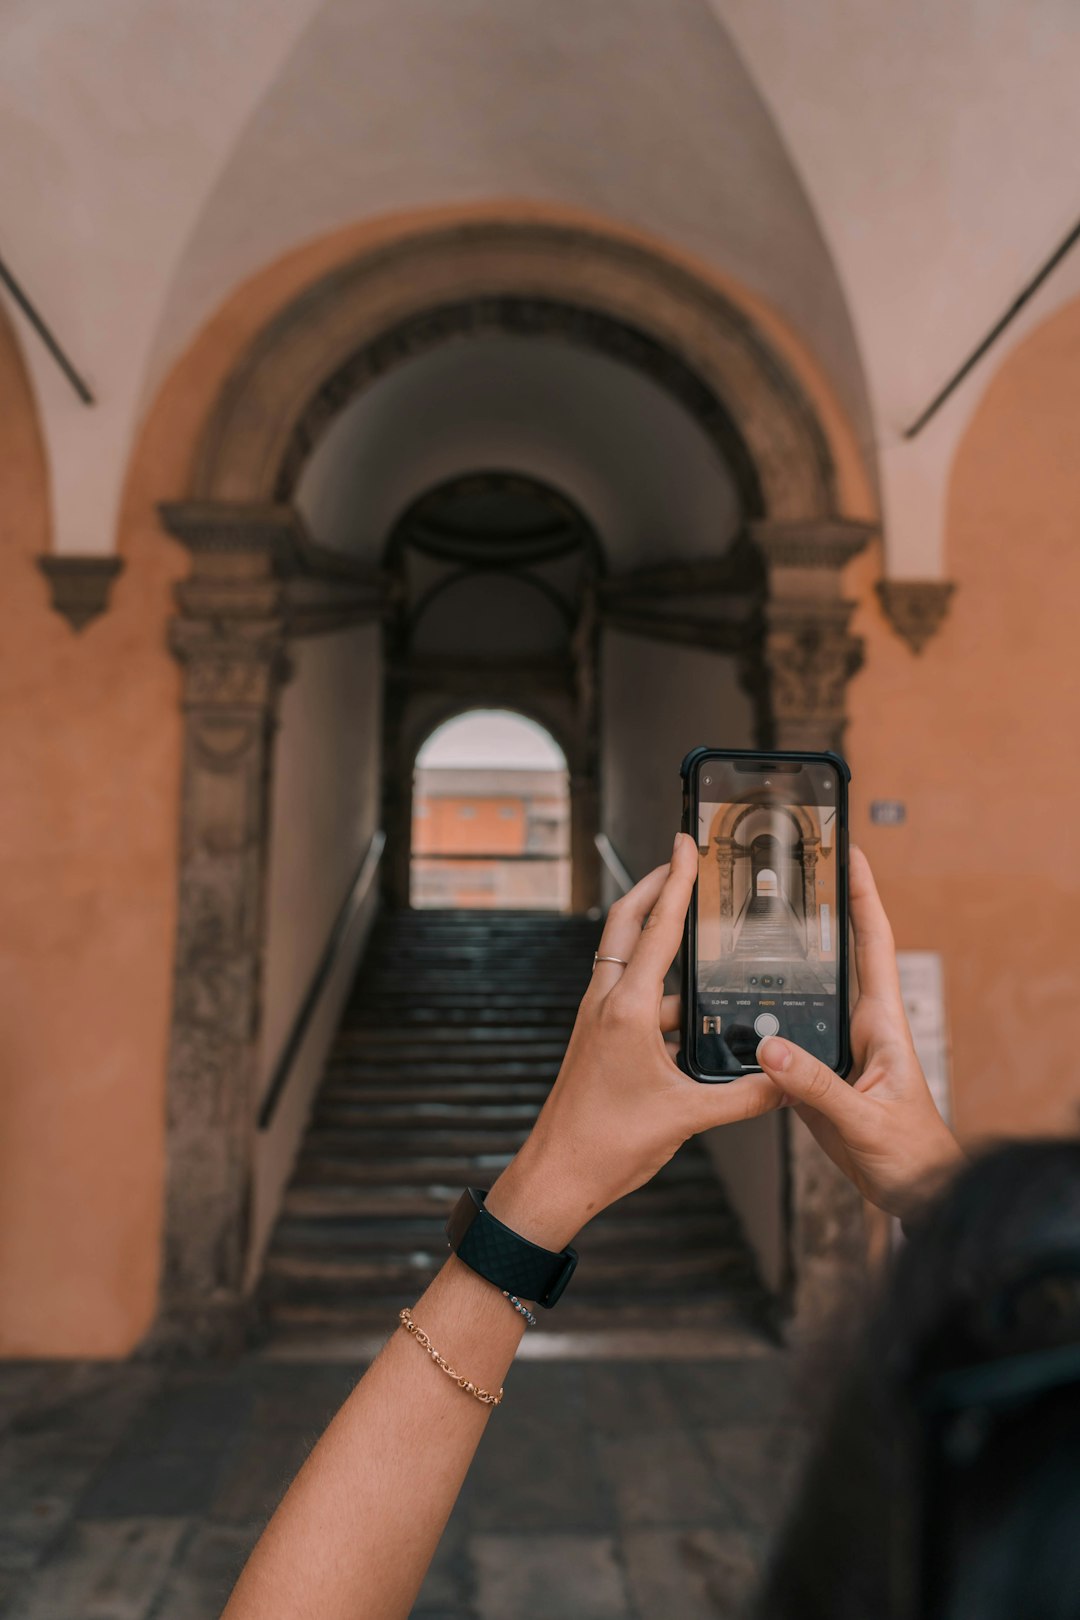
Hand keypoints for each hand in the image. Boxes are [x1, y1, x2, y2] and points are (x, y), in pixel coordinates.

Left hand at [487, 833, 781, 1246]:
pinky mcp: (599, 1039)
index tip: (685, 843)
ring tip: (697, 929)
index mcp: (626, 1009)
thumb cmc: (607, 1145)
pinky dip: (660, 987)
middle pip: (627, 924)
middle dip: (655, 887)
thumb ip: (746, 1096)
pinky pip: (631, 995)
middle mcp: (607, 1003)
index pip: (656, 928)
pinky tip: (691, 1009)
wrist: (557, 1176)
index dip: (676, 880)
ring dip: (657, 937)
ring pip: (627, 959)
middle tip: (681, 860)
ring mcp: (598, 1019)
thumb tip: (788, 1080)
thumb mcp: (687, 1117)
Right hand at [755, 846, 963, 1219]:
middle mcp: (860, 1027)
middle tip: (792, 873)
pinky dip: (761, 1021)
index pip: (874, 944)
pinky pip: (784, 1038)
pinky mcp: (816, 1076)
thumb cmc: (913, 1155)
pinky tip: (736, 1012)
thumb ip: (816, 1086)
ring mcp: (836, 1049)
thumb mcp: (864, 1120)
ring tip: (752, 927)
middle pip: (838, 956)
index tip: (849, 855)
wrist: (914, 1194)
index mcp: (882, 1023)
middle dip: (819, 911)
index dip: (863, 896)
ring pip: (804, 995)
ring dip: (782, 965)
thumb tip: (770, 1049)